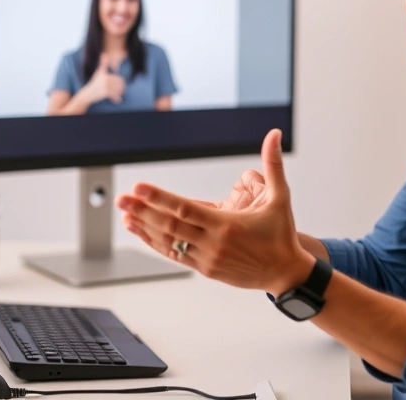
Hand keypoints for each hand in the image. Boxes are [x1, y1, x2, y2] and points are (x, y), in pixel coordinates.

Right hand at [84, 55, 125, 103]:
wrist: (87, 94)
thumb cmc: (94, 82)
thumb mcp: (99, 72)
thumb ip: (103, 64)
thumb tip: (104, 54)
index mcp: (105, 75)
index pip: (119, 79)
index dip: (121, 82)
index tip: (122, 84)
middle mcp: (105, 80)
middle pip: (120, 84)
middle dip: (122, 88)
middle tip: (122, 90)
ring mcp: (105, 87)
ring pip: (118, 90)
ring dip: (120, 93)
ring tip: (120, 94)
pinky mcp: (105, 93)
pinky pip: (114, 95)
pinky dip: (117, 98)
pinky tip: (118, 100)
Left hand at [116, 129, 313, 294]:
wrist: (285, 273)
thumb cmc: (282, 234)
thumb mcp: (280, 197)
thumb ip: (273, 164)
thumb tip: (274, 134)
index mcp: (227, 224)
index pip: (185, 209)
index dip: (160, 198)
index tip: (139, 188)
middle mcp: (213, 243)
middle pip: (170, 226)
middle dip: (143, 211)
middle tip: (121, 199)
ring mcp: (207, 258)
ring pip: (169, 242)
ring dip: (144, 227)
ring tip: (124, 214)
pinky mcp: (205, 268)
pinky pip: (174, 254)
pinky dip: (155, 243)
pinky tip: (141, 231)